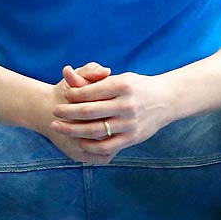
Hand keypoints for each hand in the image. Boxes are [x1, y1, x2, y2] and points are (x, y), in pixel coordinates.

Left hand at [46, 63, 176, 161]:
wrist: (167, 101)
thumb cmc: (138, 87)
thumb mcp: (120, 78)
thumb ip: (94, 80)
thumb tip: (66, 73)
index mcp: (122, 86)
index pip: (90, 92)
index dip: (72, 95)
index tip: (62, 95)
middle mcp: (126, 105)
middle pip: (88, 111)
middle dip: (67, 112)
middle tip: (54, 112)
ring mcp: (130, 123)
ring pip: (94, 130)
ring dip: (72, 130)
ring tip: (58, 126)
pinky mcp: (132, 138)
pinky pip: (106, 146)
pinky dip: (89, 145)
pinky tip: (78, 141)